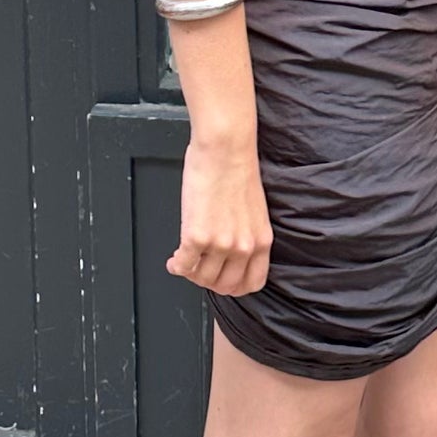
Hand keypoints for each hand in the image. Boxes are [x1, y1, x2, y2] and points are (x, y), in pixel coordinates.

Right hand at [168, 137, 271, 293]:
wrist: (225, 149)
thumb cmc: (237, 169)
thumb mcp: (254, 211)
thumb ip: (245, 235)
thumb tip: (229, 252)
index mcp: (262, 240)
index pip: (252, 283)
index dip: (234, 287)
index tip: (222, 280)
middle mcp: (244, 247)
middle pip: (224, 286)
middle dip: (209, 281)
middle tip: (199, 270)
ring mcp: (220, 244)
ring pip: (202, 278)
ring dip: (190, 273)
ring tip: (185, 260)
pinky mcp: (196, 237)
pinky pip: (183, 266)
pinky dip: (175, 266)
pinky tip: (174, 259)